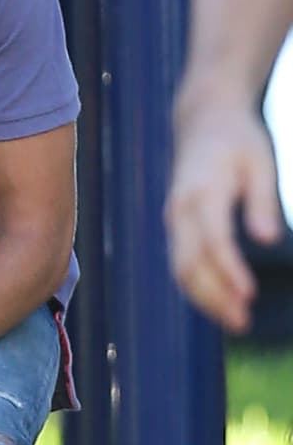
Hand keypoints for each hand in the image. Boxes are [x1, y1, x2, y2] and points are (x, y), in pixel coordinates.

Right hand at [166, 98, 283, 332]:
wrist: (203, 121)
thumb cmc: (239, 140)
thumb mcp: (261, 162)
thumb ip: (262, 202)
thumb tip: (270, 241)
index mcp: (201, 192)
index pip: (213, 241)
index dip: (230, 271)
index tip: (251, 295)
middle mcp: (180, 210)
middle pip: (189, 265)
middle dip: (215, 297)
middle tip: (242, 323)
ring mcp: (174, 220)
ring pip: (181, 270)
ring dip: (206, 299)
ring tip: (236, 322)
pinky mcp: (177, 227)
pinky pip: (182, 263)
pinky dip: (199, 288)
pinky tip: (222, 303)